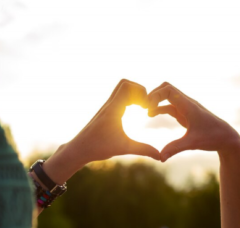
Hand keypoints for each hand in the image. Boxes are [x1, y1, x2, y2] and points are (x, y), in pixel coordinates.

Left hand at [43, 79, 159, 183]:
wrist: (78, 149)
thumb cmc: (98, 148)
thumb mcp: (124, 148)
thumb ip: (143, 150)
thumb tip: (160, 156)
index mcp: (113, 109)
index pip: (127, 86)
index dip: (141, 91)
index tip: (146, 107)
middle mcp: (109, 104)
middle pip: (124, 83)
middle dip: (138, 90)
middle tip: (145, 105)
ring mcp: (106, 107)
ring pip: (120, 89)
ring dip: (133, 94)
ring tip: (141, 108)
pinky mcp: (105, 111)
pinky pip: (117, 97)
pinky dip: (127, 100)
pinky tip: (132, 113)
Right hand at [148, 82, 239, 161]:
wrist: (226, 138)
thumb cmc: (212, 138)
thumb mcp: (193, 143)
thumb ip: (175, 148)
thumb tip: (160, 158)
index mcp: (188, 106)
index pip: (168, 89)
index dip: (155, 95)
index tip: (147, 107)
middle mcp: (187, 103)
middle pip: (166, 88)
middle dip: (153, 95)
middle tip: (143, 106)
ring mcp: (186, 108)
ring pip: (167, 96)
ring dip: (155, 101)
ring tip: (145, 112)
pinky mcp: (185, 114)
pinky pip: (169, 106)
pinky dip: (159, 108)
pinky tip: (151, 115)